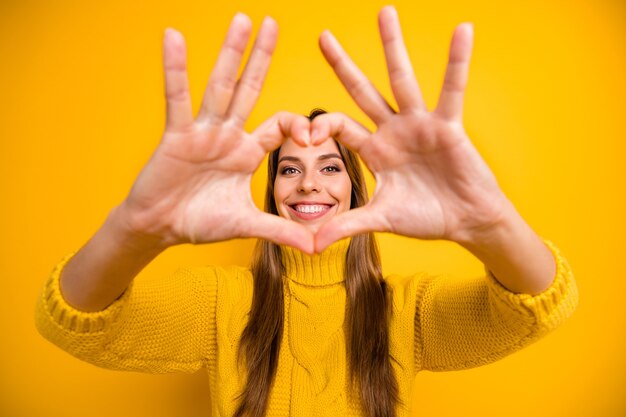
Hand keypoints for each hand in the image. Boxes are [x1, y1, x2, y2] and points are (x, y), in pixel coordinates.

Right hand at [118, 14, 313, 252]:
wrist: (160, 229)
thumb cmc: (200, 222)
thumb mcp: (247, 224)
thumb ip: (281, 230)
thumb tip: (317, 248)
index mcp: (246, 152)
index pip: (279, 125)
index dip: (299, 125)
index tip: (315, 136)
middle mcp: (227, 135)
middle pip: (249, 89)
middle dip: (261, 58)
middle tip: (272, 23)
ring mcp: (202, 131)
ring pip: (220, 87)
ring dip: (231, 53)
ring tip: (242, 20)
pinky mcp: (176, 135)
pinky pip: (177, 98)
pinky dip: (176, 69)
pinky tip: (174, 37)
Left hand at [311, 6, 512, 251]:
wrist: (466, 222)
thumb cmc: (425, 218)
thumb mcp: (380, 219)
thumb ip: (346, 225)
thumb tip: (310, 245)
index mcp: (374, 151)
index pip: (339, 126)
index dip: (320, 126)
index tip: (305, 135)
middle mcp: (392, 131)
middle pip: (362, 91)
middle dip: (342, 65)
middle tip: (323, 36)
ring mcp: (419, 124)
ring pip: (402, 79)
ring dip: (393, 46)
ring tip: (385, 12)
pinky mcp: (448, 125)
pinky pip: (452, 89)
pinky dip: (457, 62)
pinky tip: (463, 31)